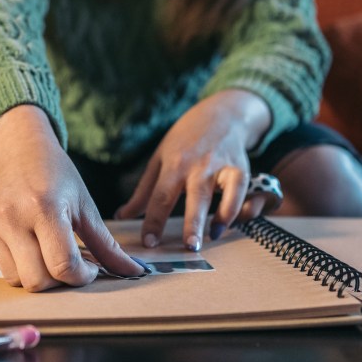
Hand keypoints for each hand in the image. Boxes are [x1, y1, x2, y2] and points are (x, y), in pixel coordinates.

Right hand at [0, 105, 144, 291]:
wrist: (19, 149)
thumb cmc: (57, 176)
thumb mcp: (85, 205)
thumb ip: (107, 244)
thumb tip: (135, 271)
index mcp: (44, 206)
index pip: (63, 265)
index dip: (81, 277)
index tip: (89, 268)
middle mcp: (11, 214)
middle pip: (37, 281)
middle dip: (58, 281)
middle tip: (68, 263)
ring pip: (16, 278)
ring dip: (36, 273)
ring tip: (46, 250)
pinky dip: (16, 261)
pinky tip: (24, 239)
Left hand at [115, 90, 270, 250]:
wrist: (220, 113)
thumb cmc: (185, 140)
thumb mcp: (159, 159)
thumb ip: (143, 191)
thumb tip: (122, 215)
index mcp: (173, 164)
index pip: (161, 196)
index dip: (154, 220)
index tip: (148, 243)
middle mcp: (197, 165)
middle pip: (193, 196)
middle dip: (192, 222)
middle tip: (188, 247)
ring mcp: (220, 166)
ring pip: (221, 193)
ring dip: (219, 217)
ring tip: (210, 239)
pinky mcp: (240, 168)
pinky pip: (240, 191)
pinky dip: (236, 209)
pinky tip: (225, 226)